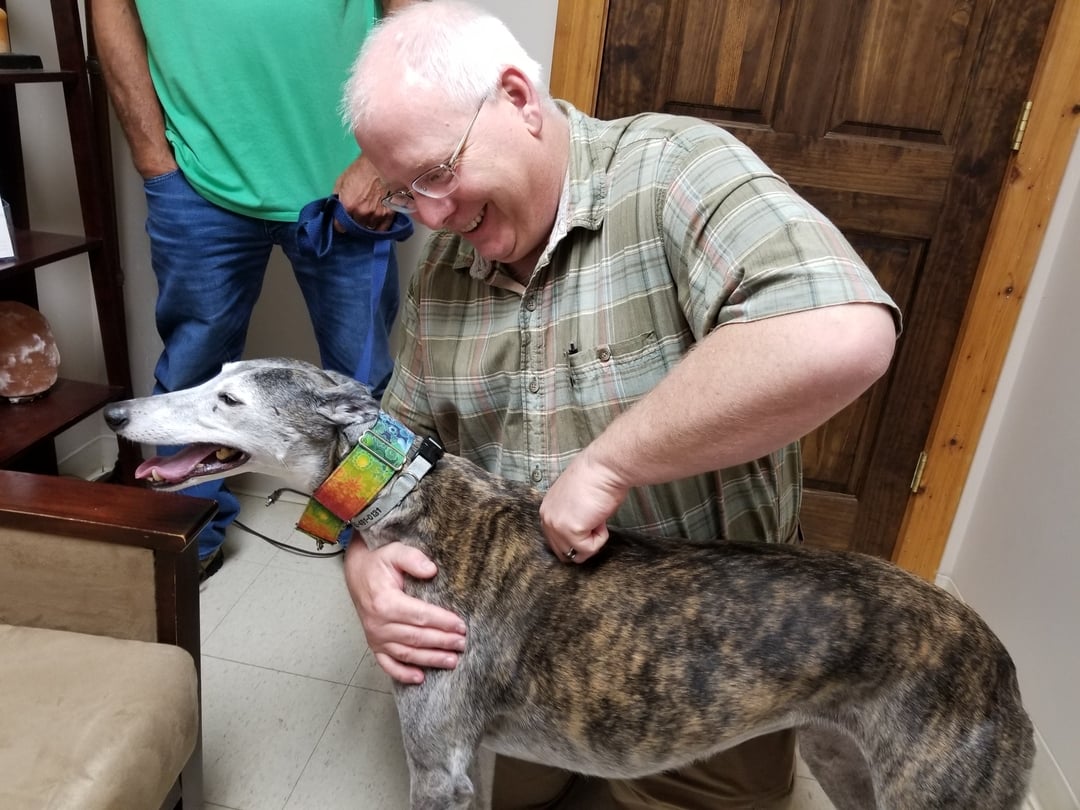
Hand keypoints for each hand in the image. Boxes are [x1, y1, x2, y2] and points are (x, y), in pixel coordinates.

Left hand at [333, 154, 394, 231]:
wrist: (382, 163)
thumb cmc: (360, 170)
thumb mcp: (341, 182)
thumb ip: (336, 199)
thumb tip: (334, 210)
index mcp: (348, 206)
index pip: (340, 227)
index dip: (340, 224)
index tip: (342, 221)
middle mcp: (362, 214)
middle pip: (356, 229)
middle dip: (355, 223)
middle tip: (356, 216)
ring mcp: (377, 215)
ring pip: (369, 229)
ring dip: (367, 224)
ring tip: (368, 215)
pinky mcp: (389, 214)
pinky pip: (383, 229)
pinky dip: (379, 226)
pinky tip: (377, 219)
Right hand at [343, 540, 466, 683]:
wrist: (356, 573)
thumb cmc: (378, 563)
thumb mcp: (394, 551)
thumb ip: (412, 558)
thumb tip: (431, 570)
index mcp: (386, 602)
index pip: (420, 616)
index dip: (442, 622)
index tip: (461, 625)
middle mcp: (379, 624)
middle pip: (417, 637)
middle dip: (442, 642)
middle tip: (462, 644)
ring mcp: (375, 637)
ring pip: (407, 653)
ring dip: (430, 659)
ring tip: (451, 661)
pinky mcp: (374, 644)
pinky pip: (387, 664)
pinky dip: (402, 674)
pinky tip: (420, 678)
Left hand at [539, 449, 628, 563]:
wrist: (604, 467)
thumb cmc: (597, 478)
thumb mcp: (576, 501)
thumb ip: (571, 517)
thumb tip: (582, 533)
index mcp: (547, 510)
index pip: (556, 540)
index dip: (576, 536)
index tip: (589, 520)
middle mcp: (546, 519)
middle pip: (563, 551)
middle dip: (583, 542)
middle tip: (594, 522)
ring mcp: (556, 526)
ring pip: (576, 554)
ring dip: (592, 541)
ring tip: (597, 518)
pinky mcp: (570, 531)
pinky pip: (588, 549)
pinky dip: (600, 538)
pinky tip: (600, 519)